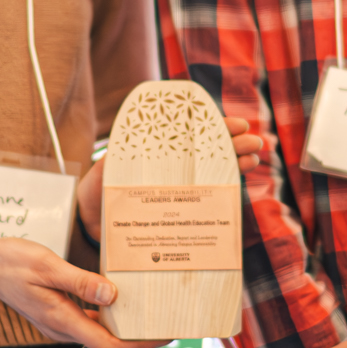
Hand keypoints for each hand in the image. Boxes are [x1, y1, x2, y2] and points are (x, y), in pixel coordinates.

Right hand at [0, 232, 162, 347]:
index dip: (141, 345)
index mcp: (61, 320)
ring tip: (155, 309)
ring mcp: (60, 323)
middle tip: (171, 320)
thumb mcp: (47, 266)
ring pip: (101, 332)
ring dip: (127, 326)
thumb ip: (81, 282)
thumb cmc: (12, 261)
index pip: (109, 345)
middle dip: (141, 337)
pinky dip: (111, 314)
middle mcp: (62, 328)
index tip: (166, 335)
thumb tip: (113, 295)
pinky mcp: (59, 314)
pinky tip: (124, 298)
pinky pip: (90, 320)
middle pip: (110, 343)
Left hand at [75, 115, 267, 244]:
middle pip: (209, 152)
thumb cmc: (97, 192)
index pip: (192, 134)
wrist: (92, 223)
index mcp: (159, 151)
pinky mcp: (179, 210)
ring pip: (213, 173)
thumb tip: (124, 151)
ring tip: (253, 158)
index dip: (216, 127)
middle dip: (235, 144)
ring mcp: (178, 188)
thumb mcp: (104, 172)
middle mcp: (173, 167)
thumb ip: (116, 161)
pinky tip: (238, 185)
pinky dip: (224, 192)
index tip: (237, 124)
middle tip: (254, 142)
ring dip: (236, 164)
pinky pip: (205, 200)